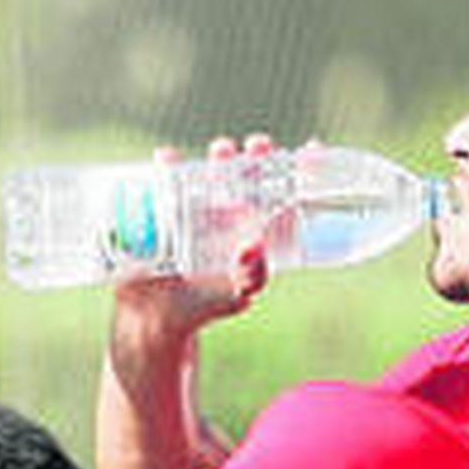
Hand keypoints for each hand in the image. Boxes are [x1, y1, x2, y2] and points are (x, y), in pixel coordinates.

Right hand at [107, 134, 275, 395]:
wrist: (155, 319)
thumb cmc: (203, 308)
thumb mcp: (237, 294)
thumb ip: (252, 276)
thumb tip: (255, 246)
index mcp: (255, 231)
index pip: (284, 197)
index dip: (301, 173)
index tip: (313, 152)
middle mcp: (230, 213)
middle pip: (250, 176)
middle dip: (258, 158)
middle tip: (260, 149)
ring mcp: (197, 207)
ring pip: (214, 171)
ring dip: (221, 157)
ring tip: (222, 152)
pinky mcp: (163, 207)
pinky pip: (168, 180)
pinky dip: (169, 166)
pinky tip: (167, 159)